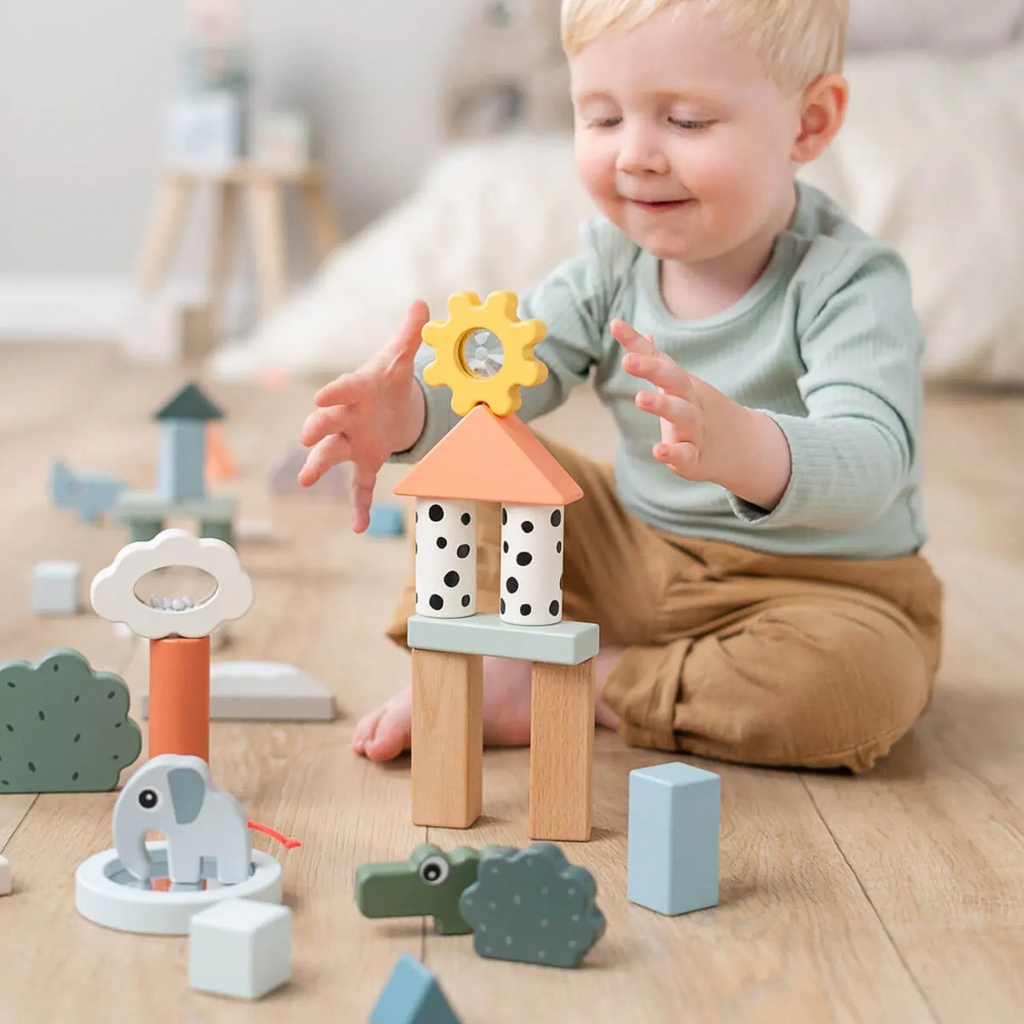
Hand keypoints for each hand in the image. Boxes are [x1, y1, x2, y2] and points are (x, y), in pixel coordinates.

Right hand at [299, 301, 429, 531]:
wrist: (390, 405)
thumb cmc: (389, 380)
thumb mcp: (401, 359)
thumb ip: (410, 336)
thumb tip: (423, 305)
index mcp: (356, 389)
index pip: (343, 388)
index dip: (333, 391)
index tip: (321, 397)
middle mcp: (347, 417)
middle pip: (327, 423)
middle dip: (317, 428)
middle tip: (307, 435)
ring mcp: (352, 442)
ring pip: (331, 454)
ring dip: (319, 465)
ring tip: (305, 480)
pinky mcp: (365, 462)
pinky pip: (359, 486)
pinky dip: (359, 506)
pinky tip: (359, 526)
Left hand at [611, 318, 791, 507]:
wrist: (743, 447)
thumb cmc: (699, 412)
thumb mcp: (678, 386)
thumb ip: (656, 361)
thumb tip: (644, 334)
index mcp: (681, 384)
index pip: (659, 359)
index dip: (637, 343)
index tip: (616, 325)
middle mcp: (689, 402)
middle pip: (674, 380)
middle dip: (651, 369)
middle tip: (627, 360)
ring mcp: (695, 430)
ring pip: (681, 414)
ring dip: (661, 405)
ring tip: (639, 399)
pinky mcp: (695, 458)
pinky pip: (685, 454)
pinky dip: (673, 453)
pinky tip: (658, 451)